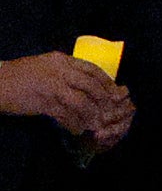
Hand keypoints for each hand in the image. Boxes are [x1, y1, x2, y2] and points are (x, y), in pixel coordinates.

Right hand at [0, 50, 129, 146]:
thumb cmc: (18, 76)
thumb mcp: (44, 66)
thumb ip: (63, 70)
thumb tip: (85, 82)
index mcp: (60, 60)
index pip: (92, 69)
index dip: (106, 81)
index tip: (114, 92)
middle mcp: (59, 71)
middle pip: (91, 85)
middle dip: (103, 99)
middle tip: (109, 110)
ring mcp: (52, 86)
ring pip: (81, 102)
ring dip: (90, 115)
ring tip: (94, 124)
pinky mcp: (43, 102)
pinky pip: (65, 115)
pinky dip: (73, 123)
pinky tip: (77, 130)